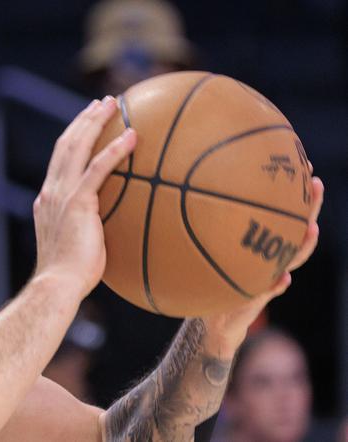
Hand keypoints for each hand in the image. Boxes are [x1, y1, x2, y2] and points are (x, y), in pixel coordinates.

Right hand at [32, 97, 135, 297]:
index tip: (85, 123)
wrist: (58, 284)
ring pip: (78, 147)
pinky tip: (132, 136)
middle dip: (83, 121)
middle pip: (66, 145)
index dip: (72, 138)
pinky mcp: (77, 202)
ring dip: (95, 122)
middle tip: (101, 104)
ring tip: (112, 105)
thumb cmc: (71, 276)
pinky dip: (115, 149)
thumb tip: (106, 232)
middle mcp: (51, 191)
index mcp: (48, 200)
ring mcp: (61, 194)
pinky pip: (98, 168)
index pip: (59, 160)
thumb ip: (85, 231)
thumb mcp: (76, 246)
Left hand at [199, 175, 324, 354]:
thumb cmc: (205, 280)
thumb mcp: (200, 253)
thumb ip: (198, 229)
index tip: (302, 166)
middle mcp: (269, 257)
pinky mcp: (257, 299)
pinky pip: (269, 291)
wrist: (212, 321)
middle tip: (315, 184)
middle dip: (308, 206)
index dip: (291, 192)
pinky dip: (277, 285)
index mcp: (258, 243)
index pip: (280, 213)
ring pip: (292, 258)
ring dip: (302, 244)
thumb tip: (180, 189)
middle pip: (295, 228)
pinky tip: (283, 279)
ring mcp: (267, 277)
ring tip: (311, 229)